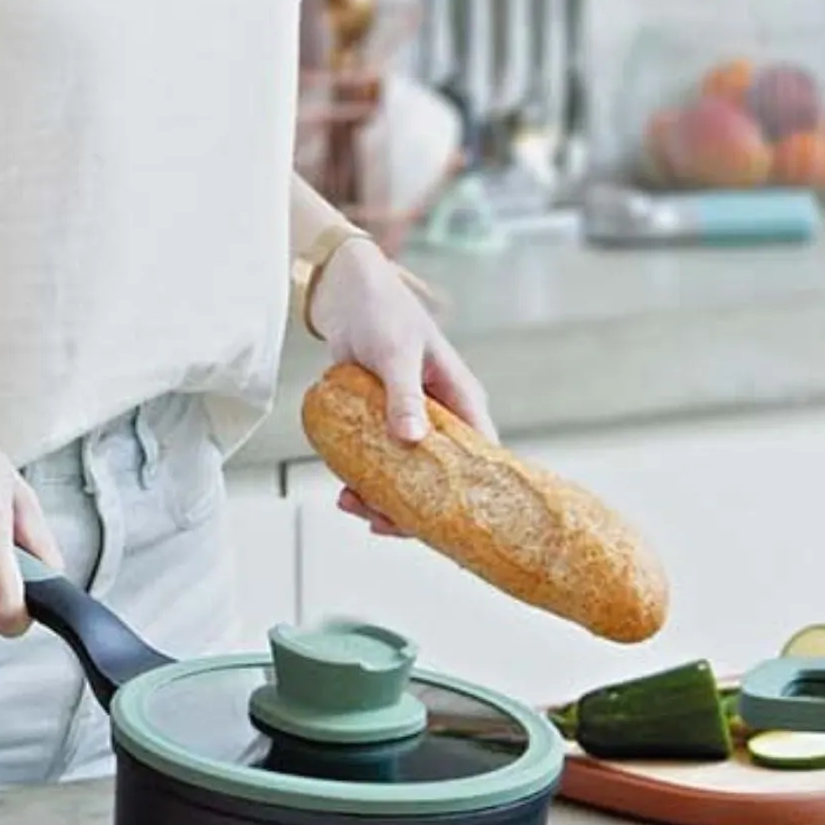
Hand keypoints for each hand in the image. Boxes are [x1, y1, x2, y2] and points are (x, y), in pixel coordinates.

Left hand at [306, 233, 493, 535]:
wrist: (348, 297)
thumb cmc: (384, 314)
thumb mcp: (396, 353)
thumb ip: (405, 395)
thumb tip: (412, 439)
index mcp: (463, 402)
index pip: (481, 459)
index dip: (469, 497)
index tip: (443, 527)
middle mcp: (444, 421)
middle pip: (442, 481)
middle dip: (412, 509)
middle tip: (376, 521)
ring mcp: (414, 428)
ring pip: (409, 480)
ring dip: (382, 500)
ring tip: (349, 502)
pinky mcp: (385, 428)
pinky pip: (381, 467)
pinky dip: (365, 482)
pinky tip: (343, 490)